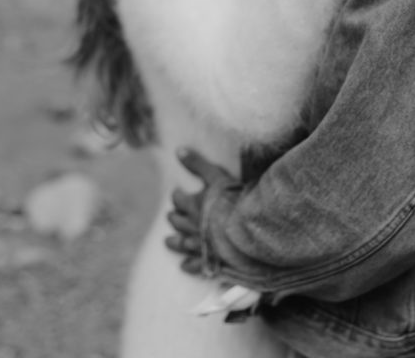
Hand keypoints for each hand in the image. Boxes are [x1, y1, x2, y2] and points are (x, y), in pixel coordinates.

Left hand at [165, 149, 232, 275]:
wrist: (247, 230)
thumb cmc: (232, 200)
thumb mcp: (215, 176)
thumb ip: (197, 164)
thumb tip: (177, 150)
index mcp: (193, 206)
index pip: (178, 199)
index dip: (177, 195)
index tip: (177, 192)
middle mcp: (192, 226)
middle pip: (177, 221)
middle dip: (174, 217)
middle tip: (171, 215)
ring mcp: (199, 245)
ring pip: (181, 244)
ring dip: (174, 242)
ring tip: (167, 241)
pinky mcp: (209, 261)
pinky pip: (195, 265)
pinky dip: (188, 264)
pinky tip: (183, 266)